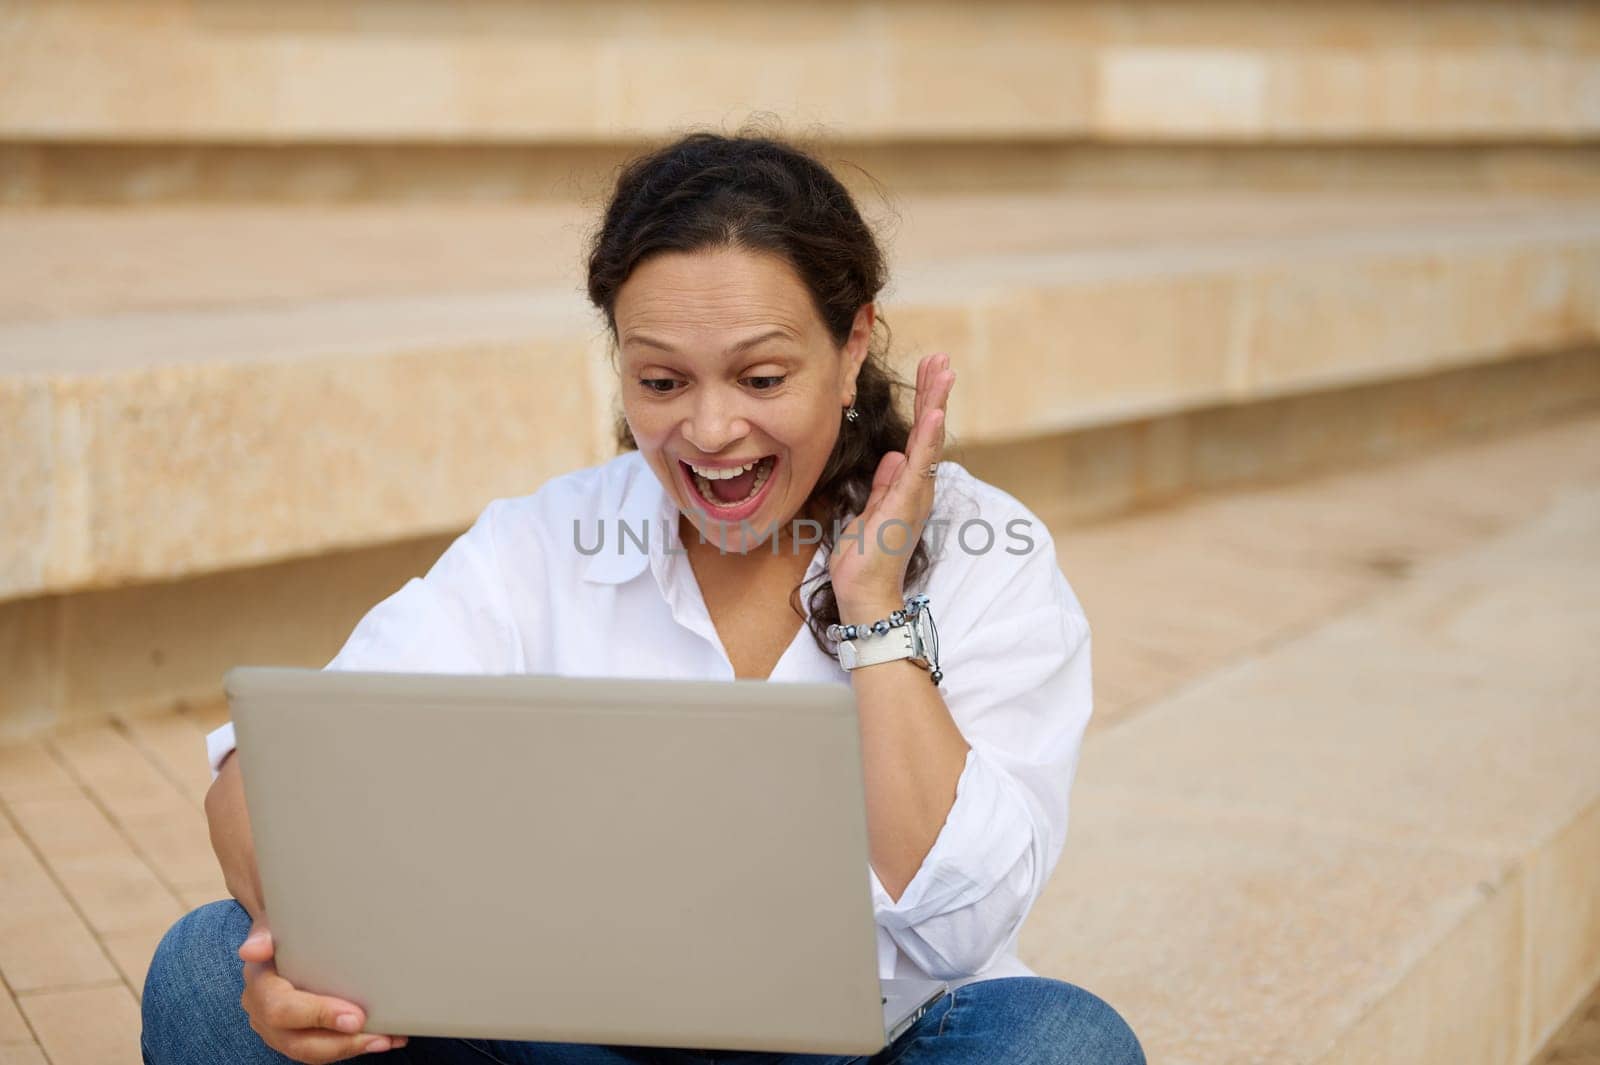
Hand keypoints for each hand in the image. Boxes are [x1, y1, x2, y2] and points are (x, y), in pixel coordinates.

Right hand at [239, 915, 408, 1060]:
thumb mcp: (271, 924)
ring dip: (353, 1048)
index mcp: (259, 986)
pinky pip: (325, 1049)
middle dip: (341, 1042)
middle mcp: (263, 1014)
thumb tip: (252, 950)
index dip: (318, 1016)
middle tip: (380, 1037)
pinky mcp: (298, 1036)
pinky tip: (386, 1038)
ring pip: (313, 1052)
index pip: (282, 1009)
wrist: (281, 937)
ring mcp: (278, 1031)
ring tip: (388, 1040)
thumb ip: (265, 934)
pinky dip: (355, 1046)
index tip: (355, 1017)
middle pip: (298, 1042)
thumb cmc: (282, 929)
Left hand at [830, 352, 953, 619]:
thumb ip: (883, 484)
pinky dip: (928, 438)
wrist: (865, 595)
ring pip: (929, 441)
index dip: (924, 402)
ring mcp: (915, 494)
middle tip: (941, 359)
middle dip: (934, 393)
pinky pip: (920, 465)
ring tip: (944, 372)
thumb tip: (892, 455)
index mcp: (907, 486)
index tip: (928, 371)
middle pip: (928, 431)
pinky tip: (934, 413)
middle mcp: (918, 487)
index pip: (918, 436)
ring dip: (935, 404)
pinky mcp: (906, 504)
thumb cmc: (866, 560)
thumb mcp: (870, 512)